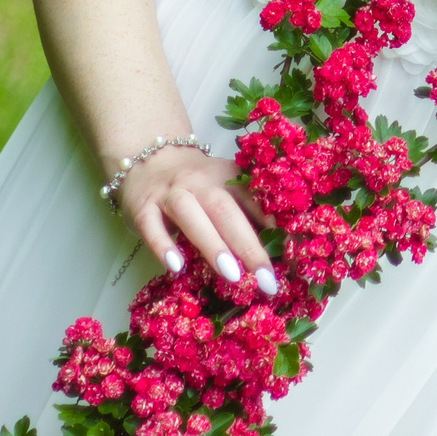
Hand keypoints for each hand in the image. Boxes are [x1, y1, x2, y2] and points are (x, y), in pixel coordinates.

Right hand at [118, 144, 280, 295]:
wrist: (149, 157)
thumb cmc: (197, 184)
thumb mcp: (224, 188)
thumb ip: (246, 212)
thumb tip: (282, 248)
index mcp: (229, 176)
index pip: (256, 201)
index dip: (276, 229)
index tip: (294, 258)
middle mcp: (201, 182)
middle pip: (227, 211)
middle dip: (249, 246)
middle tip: (267, 280)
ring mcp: (170, 193)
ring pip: (191, 215)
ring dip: (212, 244)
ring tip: (232, 275)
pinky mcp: (143, 207)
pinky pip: (152, 226)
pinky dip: (163, 245)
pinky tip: (177, 268)